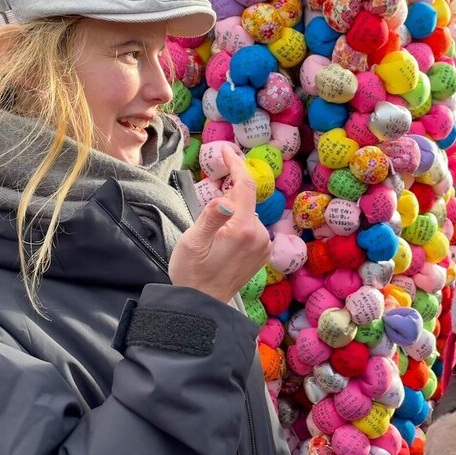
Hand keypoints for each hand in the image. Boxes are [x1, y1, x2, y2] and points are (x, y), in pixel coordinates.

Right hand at [169, 147, 269, 302]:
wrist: (203, 304)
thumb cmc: (192, 274)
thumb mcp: (193, 242)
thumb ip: (210, 217)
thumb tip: (226, 199)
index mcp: (244, 229)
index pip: (245, 186)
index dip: (236, 164)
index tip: (225, 149)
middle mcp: (260, 236)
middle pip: (246, 200)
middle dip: (228, 192)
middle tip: (207, 200)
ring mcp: (263, 245)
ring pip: (248, 213)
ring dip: (232, 210)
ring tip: (211, 229)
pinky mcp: (261, 253)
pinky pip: (251, 227)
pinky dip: (238, 222)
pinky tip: (222, 235)